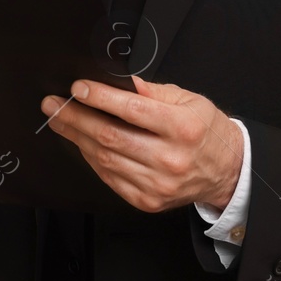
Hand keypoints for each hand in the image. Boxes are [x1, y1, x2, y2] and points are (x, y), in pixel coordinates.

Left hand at [40, 75, 241, 213]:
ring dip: (77, 138)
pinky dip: (91, 158)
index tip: (77, 88)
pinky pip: (109, 177)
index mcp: (182, 128)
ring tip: (60, 121)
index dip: (100, 98)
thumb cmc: (205, 131)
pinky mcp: (148, 200)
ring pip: (105, 158)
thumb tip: (115, 80)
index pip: (132, 110)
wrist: (227, 171)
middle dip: (75, 118)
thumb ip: (151, 91)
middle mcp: (170, 158)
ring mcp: (158, 184)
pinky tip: (81, 143)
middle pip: (111, 136)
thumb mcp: (188, 100)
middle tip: (53, 105)